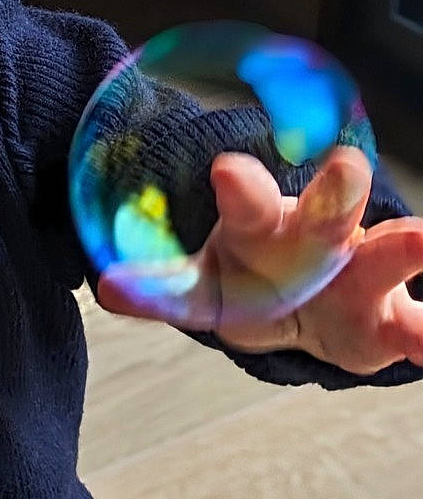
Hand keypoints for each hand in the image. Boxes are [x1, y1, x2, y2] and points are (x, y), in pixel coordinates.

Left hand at [95, 145, 422, 371]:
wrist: (315, 308)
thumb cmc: (255, 281)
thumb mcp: (204, 285)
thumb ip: (163, 286)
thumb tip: (106, 289)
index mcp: (262, 225)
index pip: (246, 201)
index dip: (237, 188)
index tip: (227, 170)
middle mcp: (319, 238)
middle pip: (324, 212)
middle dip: (333, 191)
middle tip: (344, 169)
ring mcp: (363, 274)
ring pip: (388, 253)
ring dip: (408, 245)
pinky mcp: (390, 322)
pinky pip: (415, 329)